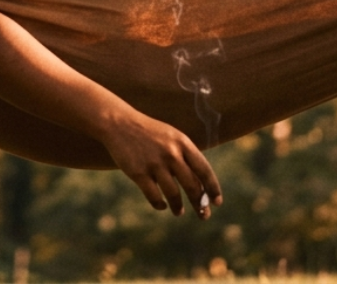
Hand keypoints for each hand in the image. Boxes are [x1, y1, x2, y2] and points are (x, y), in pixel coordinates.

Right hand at [97, 110, 221, 218]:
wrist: (119, 123)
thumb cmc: (149, 133)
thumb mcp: (172, 137)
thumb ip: (186, 156)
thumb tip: (201, 185)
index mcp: (182, 143)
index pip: (204, 170)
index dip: (213, 188)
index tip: (217, 202)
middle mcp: (171, 153)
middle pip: (192, 185)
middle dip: (200, 203)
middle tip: (204, 215)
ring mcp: (154, 163)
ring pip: (174, 193)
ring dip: (179, 206)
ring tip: (179, 212)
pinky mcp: (138, 172)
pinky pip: (154, 196)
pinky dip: (160, 204)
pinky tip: (162, 206)